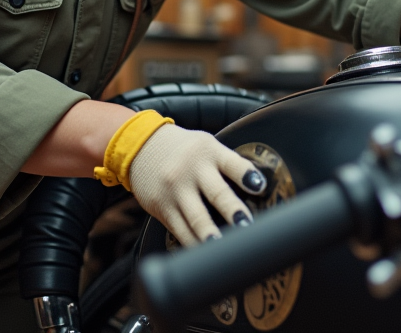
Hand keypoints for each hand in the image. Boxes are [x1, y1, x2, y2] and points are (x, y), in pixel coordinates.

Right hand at [129, 124, 267, 246]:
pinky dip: (193, 244)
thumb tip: (259, 188)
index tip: (259, 186)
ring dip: (211, 235)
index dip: (246, 174)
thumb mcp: (206, 145)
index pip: (232, 163)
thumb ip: (228, 163)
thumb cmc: (184, 150)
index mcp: (209, 152)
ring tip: (223, 249)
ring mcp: (175, 191)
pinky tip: (204, 255)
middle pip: (216, 193)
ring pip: (196, 218)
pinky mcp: (162, 208)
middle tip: (246, 225)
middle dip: (232, 211)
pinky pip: (180, 231)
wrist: (141, 147)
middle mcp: (192, 171)